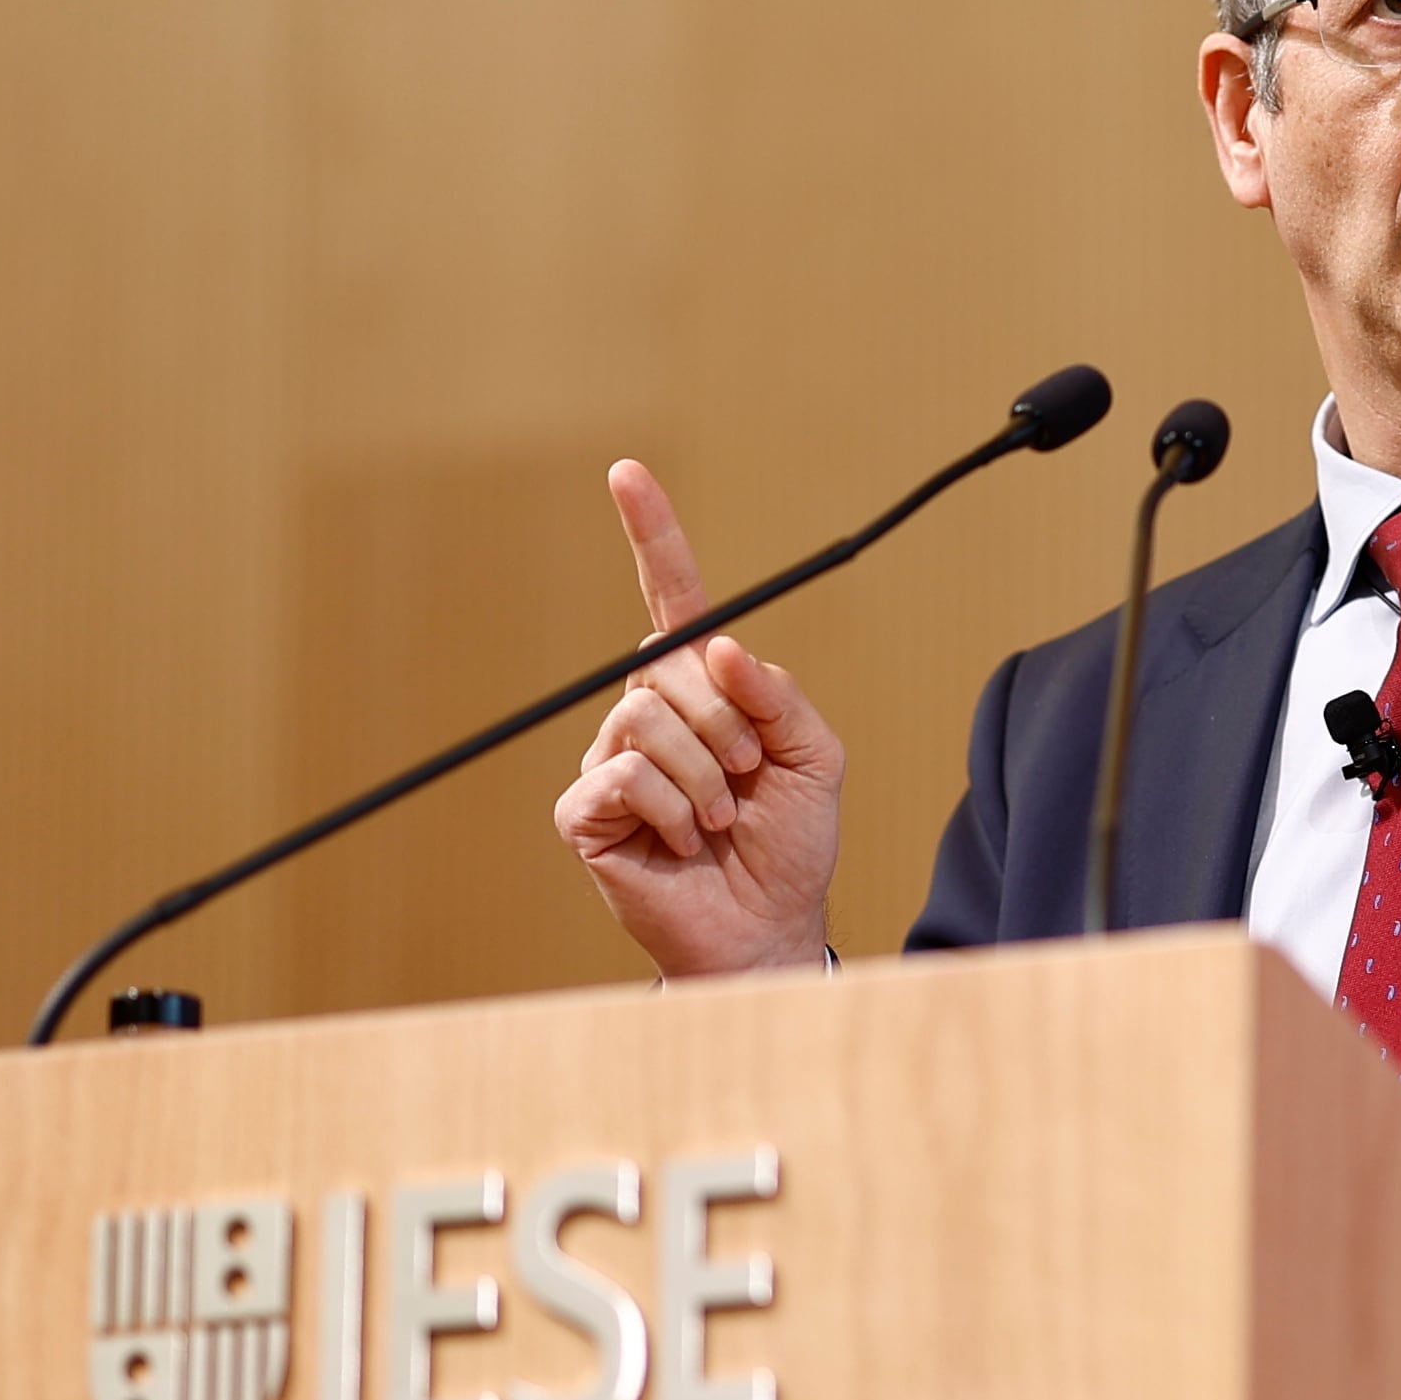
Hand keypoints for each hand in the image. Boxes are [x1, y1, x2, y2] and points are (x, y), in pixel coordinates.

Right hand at [553, 459, 842, 974]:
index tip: (627, 472)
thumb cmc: (789, 844)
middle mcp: (645, 714)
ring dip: (709, 778)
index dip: (652, 536)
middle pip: (670, 668)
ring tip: (722, 822)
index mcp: (700, 691)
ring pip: (649, 720)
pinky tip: (686, 842)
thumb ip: (780, 697)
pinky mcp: (586, 811)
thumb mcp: (814, 759)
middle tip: (751, 782)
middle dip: (729, 726)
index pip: (671, 602)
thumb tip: (722, 649)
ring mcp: (610, 761)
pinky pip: (628, 774)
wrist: (769, 926)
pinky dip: (678, 811)